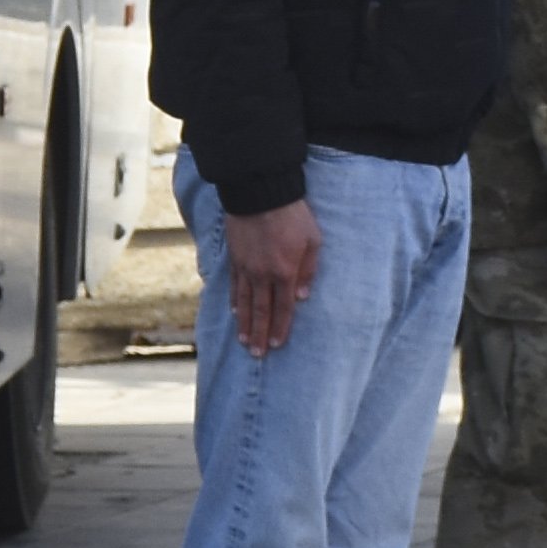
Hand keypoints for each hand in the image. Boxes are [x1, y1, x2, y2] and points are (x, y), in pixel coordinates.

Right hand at [224, 197, 324, 354]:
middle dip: (259, 334)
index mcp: (284, 272)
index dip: (280, 328)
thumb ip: (309, 271)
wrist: (261, 194)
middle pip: (260, 311)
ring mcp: (245, 268)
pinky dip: (234, 301)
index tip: (276, 345)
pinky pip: (234, 285)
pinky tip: (234, 311)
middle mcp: (262, 275)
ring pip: (244, 302)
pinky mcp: (234, 259)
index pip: (282, 308)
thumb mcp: (313, 240)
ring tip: (244, 340)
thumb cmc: (293, 215)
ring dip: (244, 323)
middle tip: (256, 354)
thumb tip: (303, 297)